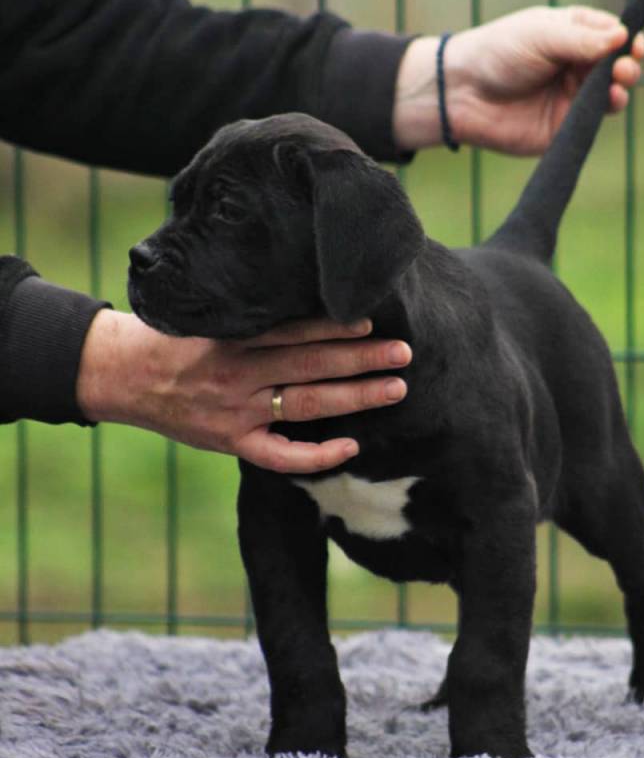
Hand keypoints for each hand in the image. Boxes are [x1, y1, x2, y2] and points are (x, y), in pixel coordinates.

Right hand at [76, 310, 410, 473]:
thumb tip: (314, 300)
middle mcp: (237, 374)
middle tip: (404, 353)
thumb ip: (254, 317)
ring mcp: (236, 412)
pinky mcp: (231, 442)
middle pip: (310, 366)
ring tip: (395, 388)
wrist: (124, 375)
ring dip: (354, 397)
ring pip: (305, 405)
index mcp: (232, 338)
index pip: (293, 332)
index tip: (371, 322)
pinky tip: (351, 447)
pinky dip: (316, 455)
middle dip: (361, 360)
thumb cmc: (175, 339)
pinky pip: (279, 457)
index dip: (333, 327)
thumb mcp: (209, 317)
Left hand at [392, 5, 643, 155]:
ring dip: (621, 88)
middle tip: (624, 66)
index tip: (633, 43)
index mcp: (573, 35)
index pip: (612, 35)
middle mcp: (576, 66)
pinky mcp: (563, 128)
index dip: (627, 39)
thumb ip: (582, 39)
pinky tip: (609, 102)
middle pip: (617, 66)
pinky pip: (592, 122)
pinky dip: (604, 112)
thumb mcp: (541, 34)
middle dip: (627, 65)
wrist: (461, 92)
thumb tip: (623, 36)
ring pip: (611, 94)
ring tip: (619, 82)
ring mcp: (572, 98)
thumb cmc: (498, 52)